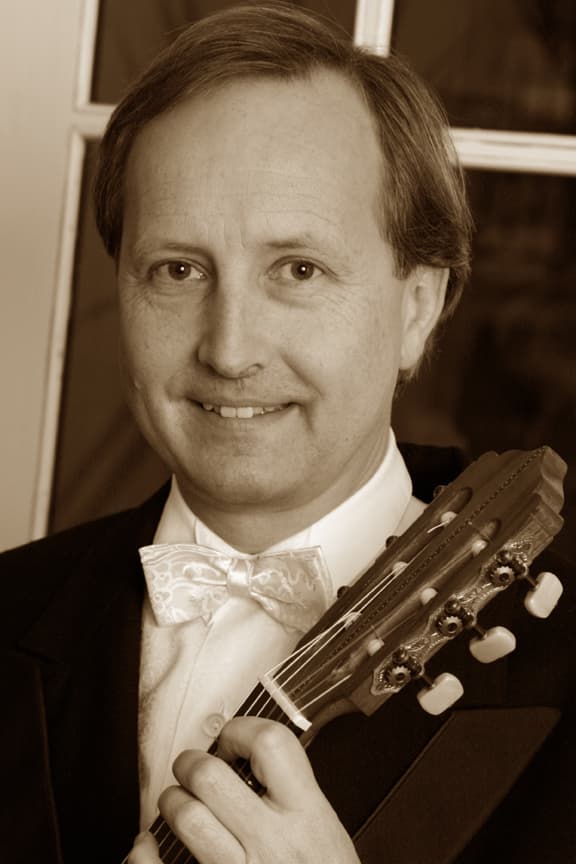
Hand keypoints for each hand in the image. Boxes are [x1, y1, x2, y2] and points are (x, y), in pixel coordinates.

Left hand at [130, 716, 360, 863]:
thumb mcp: (326, 832)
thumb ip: (294, 796)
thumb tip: (254, 757)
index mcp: (308, 817)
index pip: (271, 745)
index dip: (242, 730)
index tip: (232, 739)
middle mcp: (274, 844)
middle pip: (211, 777)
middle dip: (191, 763)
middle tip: (192, 767)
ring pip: (187, 817)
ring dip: (173, 802)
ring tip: (178, 802)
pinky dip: (143, 856)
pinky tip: (147, 848)